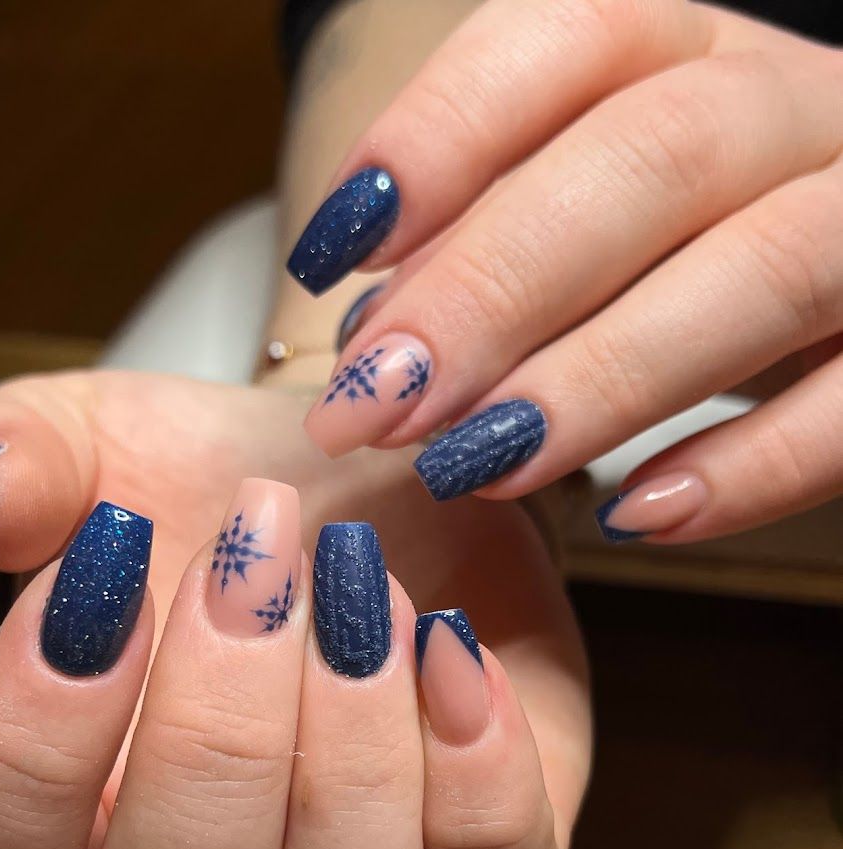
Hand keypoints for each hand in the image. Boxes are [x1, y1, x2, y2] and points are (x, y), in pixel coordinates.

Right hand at [0, 370, 589, 848]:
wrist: (364, 478)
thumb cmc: (217, 481)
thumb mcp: (101, 439)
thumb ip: (19, 456)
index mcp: (75, 818)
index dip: (26, 751)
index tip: (101, 578)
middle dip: (215, 740)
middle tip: (252, 564)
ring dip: (349, 761)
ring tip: (361, 592)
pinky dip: (480, 771)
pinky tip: (452, 638)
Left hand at [288, 0, 842, 543]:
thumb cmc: (689, 260)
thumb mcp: (594, 227)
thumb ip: (493, 255)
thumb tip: (376, 340)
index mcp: (696, 54)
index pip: (570, 37)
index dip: (439, 137)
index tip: (337, 253)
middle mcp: (796, 108)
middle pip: (651, 156)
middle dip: (492, 289)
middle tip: (380, 402)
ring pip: (766, 264)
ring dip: (599, 379)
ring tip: (476, 466)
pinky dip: (745, 468)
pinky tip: (634, 516)